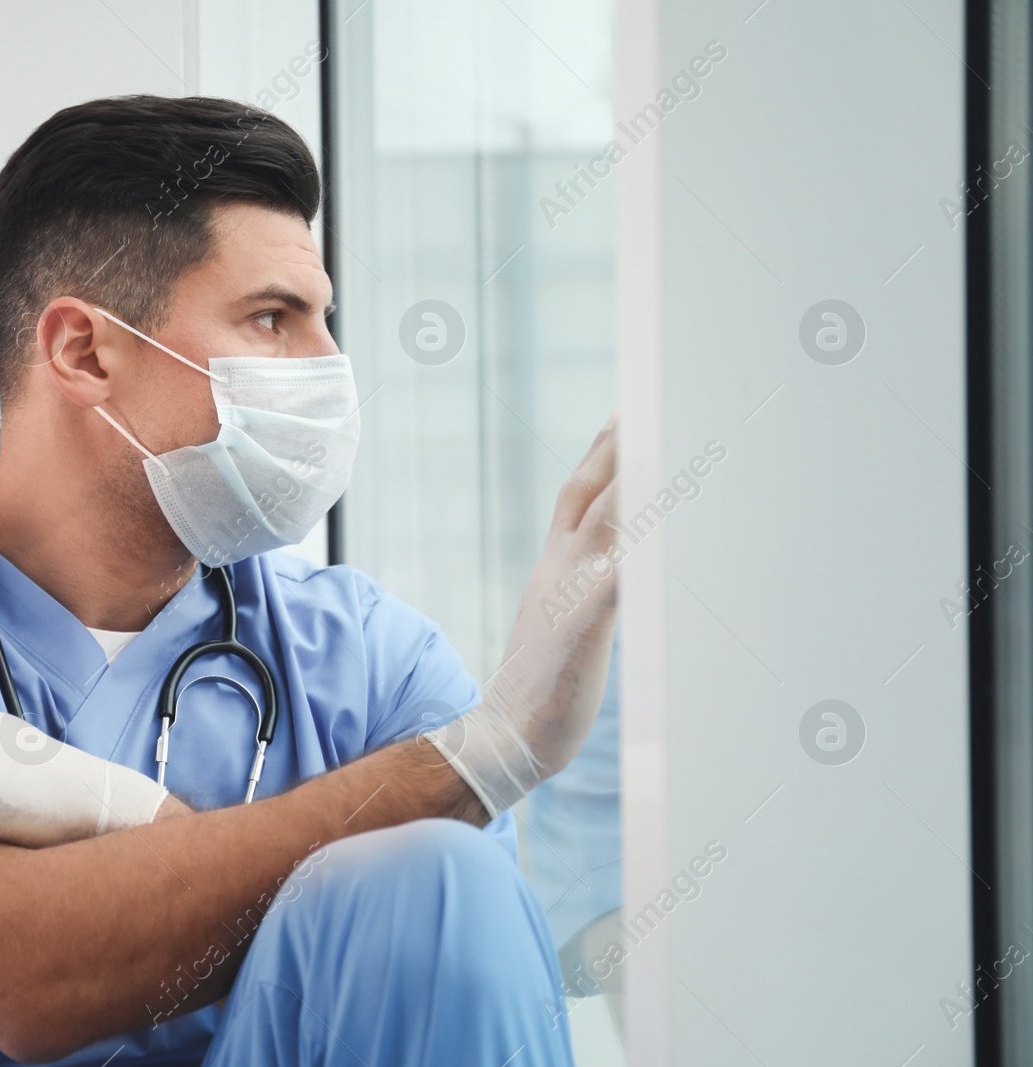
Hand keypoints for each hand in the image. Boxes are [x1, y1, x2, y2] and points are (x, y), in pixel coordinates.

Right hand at [428, 414, 617, 815]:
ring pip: (603, 524)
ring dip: (629, 479)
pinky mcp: (582, 629)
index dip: (599, 457)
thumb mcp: (562, 622)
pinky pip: (613, 581)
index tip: (621, 419)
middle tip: (640, 405)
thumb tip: (611, 566)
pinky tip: (658, 524)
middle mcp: (560, 573)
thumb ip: (584, 589)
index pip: (575, 499)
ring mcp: (569, 598)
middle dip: (615, 448)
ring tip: (653, 440)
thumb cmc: (544, 688)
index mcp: (554, 571)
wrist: (510, 736)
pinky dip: (635, 549)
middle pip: (587, 494)